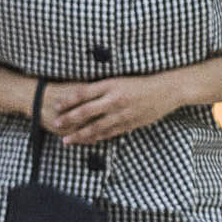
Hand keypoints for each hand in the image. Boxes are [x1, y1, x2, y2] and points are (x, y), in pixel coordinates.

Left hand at [40, 72, 188, 145]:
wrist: (166, 90)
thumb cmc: (142, 82)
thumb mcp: (120, 79)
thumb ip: (103, 87)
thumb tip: (83, 93)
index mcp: (110, 85)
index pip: (84, 93)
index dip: (68, 100)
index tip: (56, 105)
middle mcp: (114, 99)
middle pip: (86, 111)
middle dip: (69, 120)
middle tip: (56, 125)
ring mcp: (121, 113)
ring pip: (96, 127)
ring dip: (80, 135)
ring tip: (67, 140)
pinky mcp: (129, 124)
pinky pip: (109, 133)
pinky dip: (97, 138)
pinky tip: (87, 142)